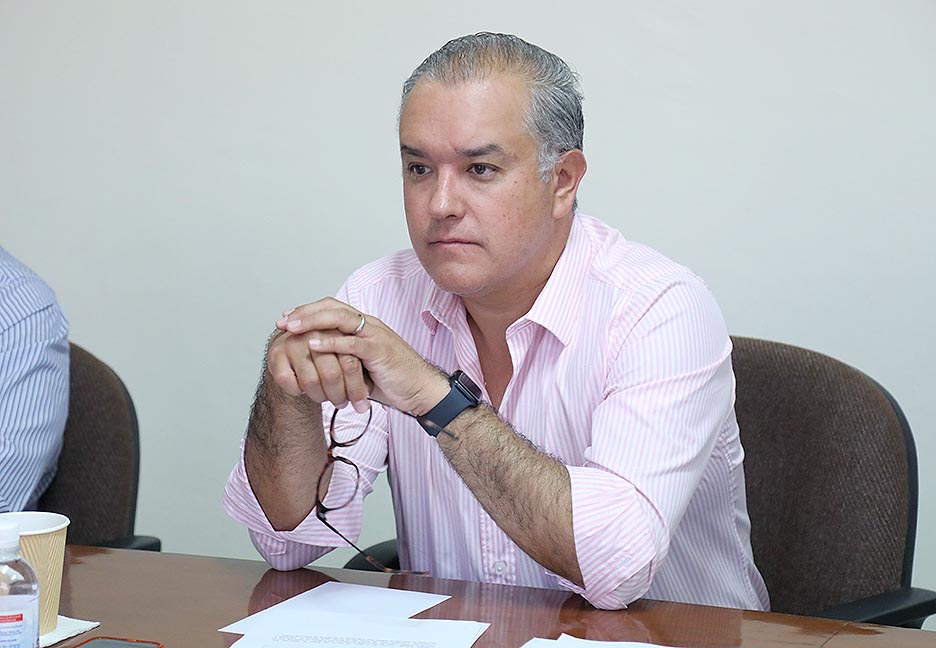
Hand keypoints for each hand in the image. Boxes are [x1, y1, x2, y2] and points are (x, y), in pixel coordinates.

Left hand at [276, 298, 448, 415]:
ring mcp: (375, 335)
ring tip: (292, 328)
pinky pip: (351, 343)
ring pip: (340, 318)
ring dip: (312, 321)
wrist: (420, 389)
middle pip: (332, 307)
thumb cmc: (392, 380)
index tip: (287, 319)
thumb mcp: (360, 366)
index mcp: (364, 326)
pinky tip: (313, 344)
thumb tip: (315, 362)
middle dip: (304, 313)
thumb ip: (342, 358)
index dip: (308, 311)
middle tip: (283, 321)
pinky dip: (330, 342)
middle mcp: (369, 325)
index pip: (332, 308)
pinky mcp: (379, 350)